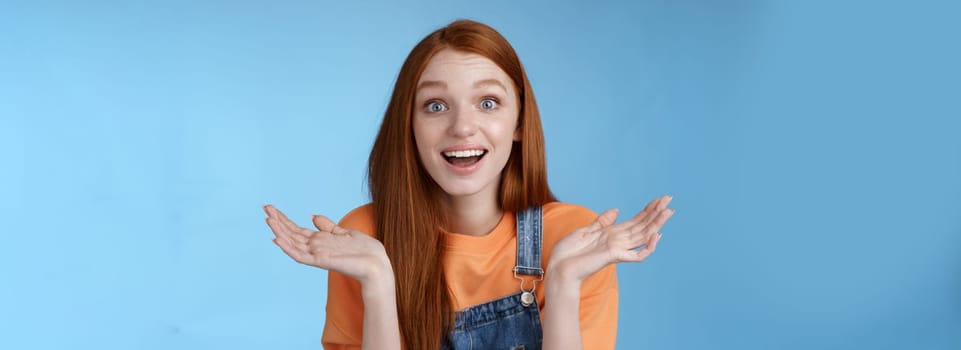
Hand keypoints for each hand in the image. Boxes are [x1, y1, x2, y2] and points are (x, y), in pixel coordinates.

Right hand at [263, 205, 391, 284]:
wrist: (377, 264)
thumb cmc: (364, 251)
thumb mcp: (344, 232)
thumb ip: (327, 226)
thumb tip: (313, 216)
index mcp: (320, 241)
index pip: (296, 229)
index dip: (284, 219)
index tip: (271, 208)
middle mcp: (315, 247)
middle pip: (291, 233)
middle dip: (278, 221)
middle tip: (264, 208)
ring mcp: (317, 255)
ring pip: (293, 243)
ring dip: (279, 231)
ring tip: (268, 219)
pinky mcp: (321, 261)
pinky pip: (300, 256)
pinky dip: (288, 248)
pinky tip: (278, 239)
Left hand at [547, 195, 674, 282]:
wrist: (558, 267)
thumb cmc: (568, 252)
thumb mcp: (585, 230)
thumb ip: (602, 221)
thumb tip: (616, 210)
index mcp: (612, 233)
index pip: (635, 220)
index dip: (648, 210)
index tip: (660, 199)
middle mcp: (618, 241)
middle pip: (642, 225)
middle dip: (656, 213)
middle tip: (669, 199)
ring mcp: (618, 249)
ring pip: (643, 236)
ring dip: (656, 224)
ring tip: (668, 212)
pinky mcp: (614, 256)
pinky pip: (637, 255)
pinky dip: (648, 247)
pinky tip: (656, 235)